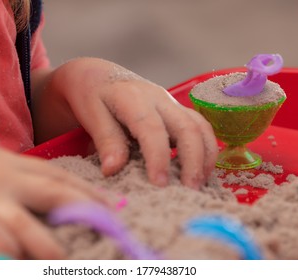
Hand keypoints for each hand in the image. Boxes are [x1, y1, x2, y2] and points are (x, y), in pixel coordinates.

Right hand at [0, 131, 105, 258]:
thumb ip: (25, 180)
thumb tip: (57, 199)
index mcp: (19, 165)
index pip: (62, 177)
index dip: (91, 192)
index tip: (114, 207)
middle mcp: (7, 178)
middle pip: (54, 192)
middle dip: (84, 209)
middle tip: (110, 228)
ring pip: (22, 218)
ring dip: (45, 240)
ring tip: (64, 260)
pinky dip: (1, 244)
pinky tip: (13, 257)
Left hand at [32, 58, 217, 187]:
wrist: (99, 76)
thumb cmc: (92, 95)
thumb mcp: (92, 115)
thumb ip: (105, 141)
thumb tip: (112, 171)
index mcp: (134, 98)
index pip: (152, 129)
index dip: (158, 157)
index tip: (159, 184)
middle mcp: (159, 99)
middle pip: (188, 127)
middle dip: (193, 160)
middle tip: (190, 190)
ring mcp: (171, 104)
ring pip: (200, 126)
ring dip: (205, 156)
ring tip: (200, 184)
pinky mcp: (176, 111)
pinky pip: (199, 128)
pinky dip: (205, 149)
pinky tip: (199, 171)